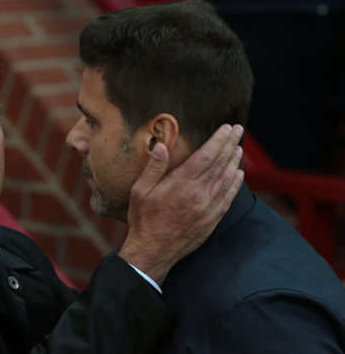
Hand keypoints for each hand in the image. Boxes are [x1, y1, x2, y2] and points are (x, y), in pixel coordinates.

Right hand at [118, 124, 244, 284]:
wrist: (153, 251)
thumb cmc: (143, 220)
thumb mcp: (140, 191)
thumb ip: (153, 168)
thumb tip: (161, 145)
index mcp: (180, 183)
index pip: (205, 155)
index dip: (218, 140)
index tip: (226, 127)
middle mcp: (198, 194)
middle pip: (219, 163)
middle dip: (230, 144)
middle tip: (238, 129)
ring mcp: (207, 208)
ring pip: (226, 179)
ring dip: (234, 160)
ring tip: (239, 146)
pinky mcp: (212, 220)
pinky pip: (228, 198)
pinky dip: (235, 183)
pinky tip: (239, 173)